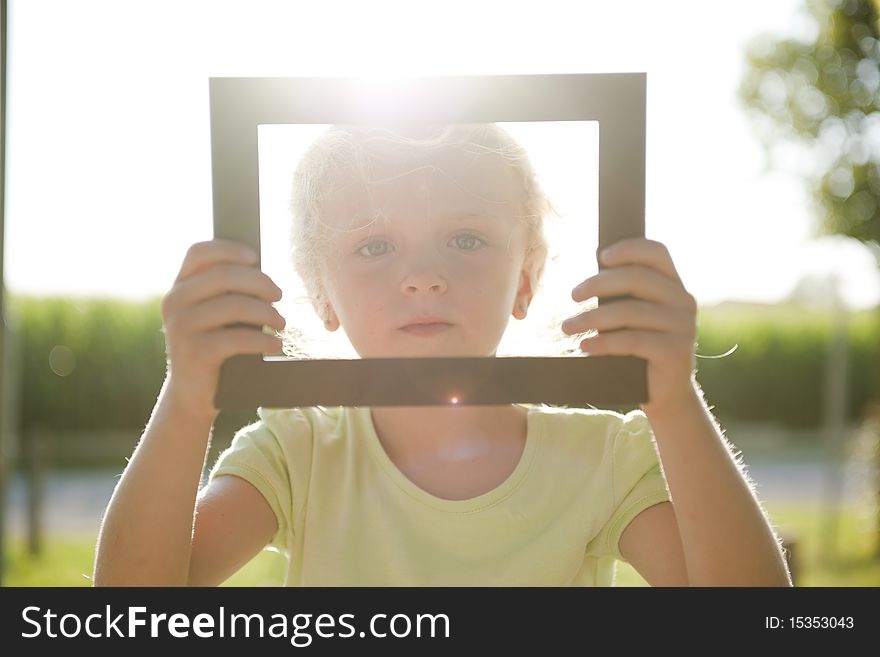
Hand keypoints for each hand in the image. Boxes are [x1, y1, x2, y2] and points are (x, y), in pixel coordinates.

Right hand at [160, 239, 285, 420]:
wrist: (194, 393)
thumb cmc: (214, 346)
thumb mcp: (214, 314)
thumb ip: (226, 290)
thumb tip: (260, 268)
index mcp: (179, 287)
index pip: (199, 252)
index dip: (229, 249)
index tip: (256, 257)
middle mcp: (175, 302)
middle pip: (224, 275)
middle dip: (260, 282)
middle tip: (279, 296)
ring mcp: (181, 327)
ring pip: (235, 305)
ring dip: (268, 313)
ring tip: (281, 323)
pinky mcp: (195, 353)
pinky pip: (238, 338)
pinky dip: (264, 340)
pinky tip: (276, 345)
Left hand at [561, 238, 697, 416]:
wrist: (666, 394)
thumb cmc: (641, 349)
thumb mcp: (635, 316)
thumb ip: (625, 294)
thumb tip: (593, 271)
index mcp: (674, 285)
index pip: (656, 252)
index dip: (628, 248)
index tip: (600, 257)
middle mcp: (683, 301)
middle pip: (636, 278)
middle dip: (598, 284)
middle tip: (573, 296)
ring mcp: (683, 326)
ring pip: (629, 311)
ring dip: (592, 318)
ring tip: (567, 327)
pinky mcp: (675, 351)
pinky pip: (632, 340)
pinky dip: (604, 342)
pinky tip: (585, 346)